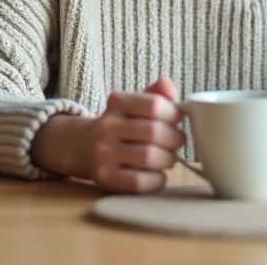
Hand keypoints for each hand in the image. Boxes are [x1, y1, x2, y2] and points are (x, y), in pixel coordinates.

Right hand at [89, 77, 186, 192]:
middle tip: (178, 142)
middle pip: (153, 132)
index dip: (174, 114)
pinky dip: (157, 179)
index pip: (154, 104)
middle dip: (175, 139)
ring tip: (168, 158)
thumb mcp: (136, 104)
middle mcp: (105, 126)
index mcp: (116, 102)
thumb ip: (156, 94)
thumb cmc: (123, 125)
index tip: (179, 120)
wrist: (87, 147)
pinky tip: (158, 174)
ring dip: (168, 159)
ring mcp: (103, 152)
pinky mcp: (105, 177)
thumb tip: (168, 85)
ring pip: (148, 157)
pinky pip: (139, 181)